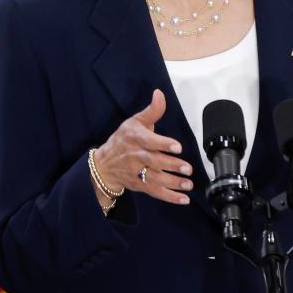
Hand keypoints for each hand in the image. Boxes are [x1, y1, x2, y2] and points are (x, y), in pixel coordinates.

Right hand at [94, 89, 194, 204]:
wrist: (103, 164)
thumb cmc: (122, 140)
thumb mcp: (135, 121)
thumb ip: (152, 110)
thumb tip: (160, 94)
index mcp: (135, 138)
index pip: (149, 141)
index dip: (163, 144)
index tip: (177, 147)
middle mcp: (135, 156)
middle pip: (154, 162)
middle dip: (171, 165)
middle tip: (187, 168)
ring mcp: (136, 172)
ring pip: (155, 179)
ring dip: (173, 183)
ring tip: (188, 184)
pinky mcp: (139, 185)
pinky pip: (155, 192)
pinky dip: (169, 197)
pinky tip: (183, 199)